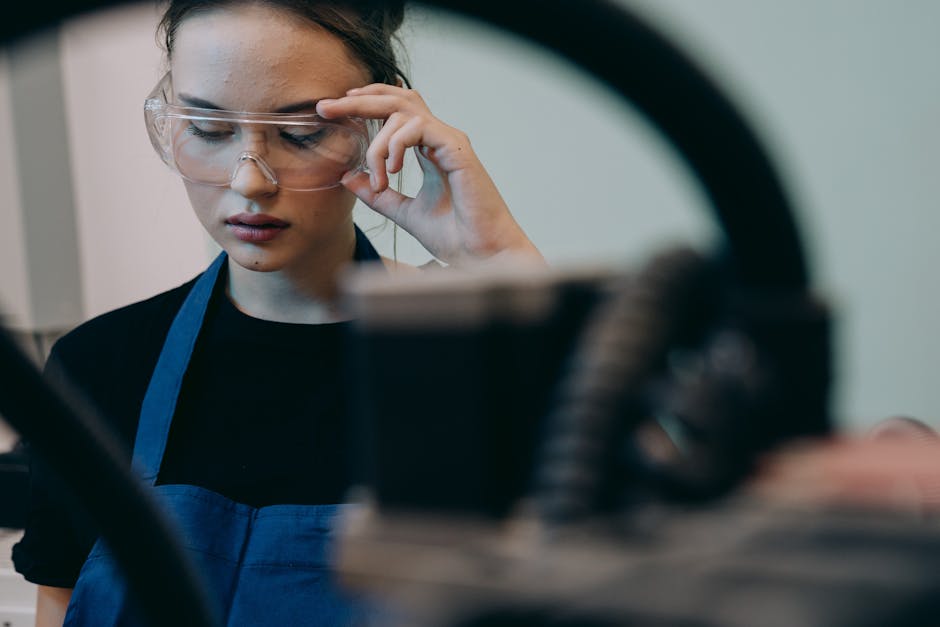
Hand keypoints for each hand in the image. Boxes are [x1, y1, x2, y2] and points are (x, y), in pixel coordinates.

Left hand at [317, 84, 542, 265]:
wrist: (483, 255)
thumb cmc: (455, 236)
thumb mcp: (405, 212)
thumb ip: (378, 194)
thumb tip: (348, 177)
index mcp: (429, 149)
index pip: (395, 109)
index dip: (365, 102)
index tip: (334, 110)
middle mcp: (440, 138)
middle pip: (397, 98)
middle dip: (357, 100)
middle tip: (326, 109)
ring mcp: (450, 141)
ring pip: (403, 112)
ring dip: (378, 141)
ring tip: (378, 175)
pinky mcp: (457, 149)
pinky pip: (419, 128)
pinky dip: (397, 145)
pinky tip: (393, 171)